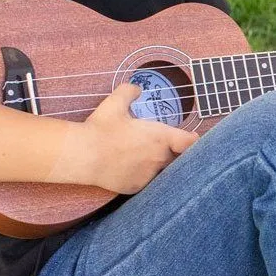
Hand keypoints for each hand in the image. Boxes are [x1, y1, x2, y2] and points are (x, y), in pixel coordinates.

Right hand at [63, 82, 199, 192]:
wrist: (83, 154)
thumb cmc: (101, 127)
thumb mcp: (114, 103)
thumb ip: (129, 91)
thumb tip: (137, 87)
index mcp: (161, 137)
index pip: (190, 143)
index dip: (192, 141)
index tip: (191, 138)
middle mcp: (160, 158)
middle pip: (179, 159)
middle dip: (175, 154)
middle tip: (166, 148)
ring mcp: (149, 175)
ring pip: (163, 173)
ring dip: (160, 166)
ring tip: (147, 160)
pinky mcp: (137, 187)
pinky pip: (147, 183)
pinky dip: (144, 177)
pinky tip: (133, 170)